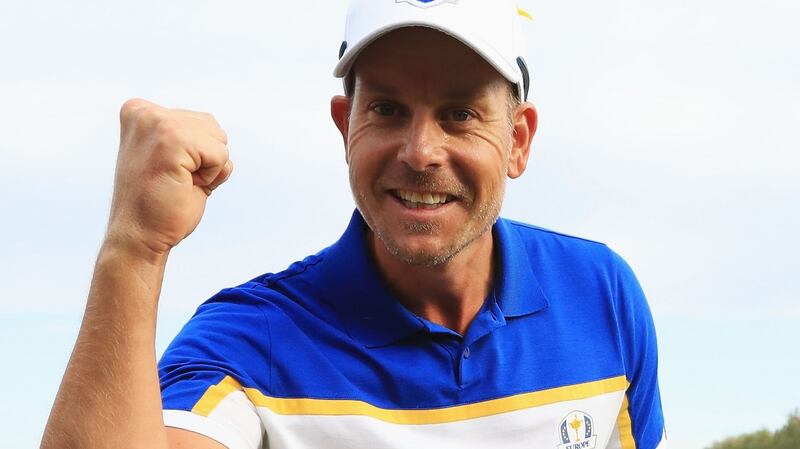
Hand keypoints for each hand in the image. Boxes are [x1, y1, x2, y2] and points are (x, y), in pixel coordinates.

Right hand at [106, 98, 232, 258]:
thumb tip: (221, 133)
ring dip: (209, 169)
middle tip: (175, 181)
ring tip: (178, 183)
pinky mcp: (171, 141)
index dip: (198, 155)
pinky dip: (212, 177)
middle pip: (214, 128)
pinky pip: (220, 155)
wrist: (140, 238)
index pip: (203, 123)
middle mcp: (145, 112)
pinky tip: (183, 186)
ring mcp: (157, 123)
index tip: (168, 172)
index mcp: (140, 111)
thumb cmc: (161, 204)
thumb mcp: (174, 159)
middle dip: (206, 160)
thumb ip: (192, 138)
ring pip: (220, 140)